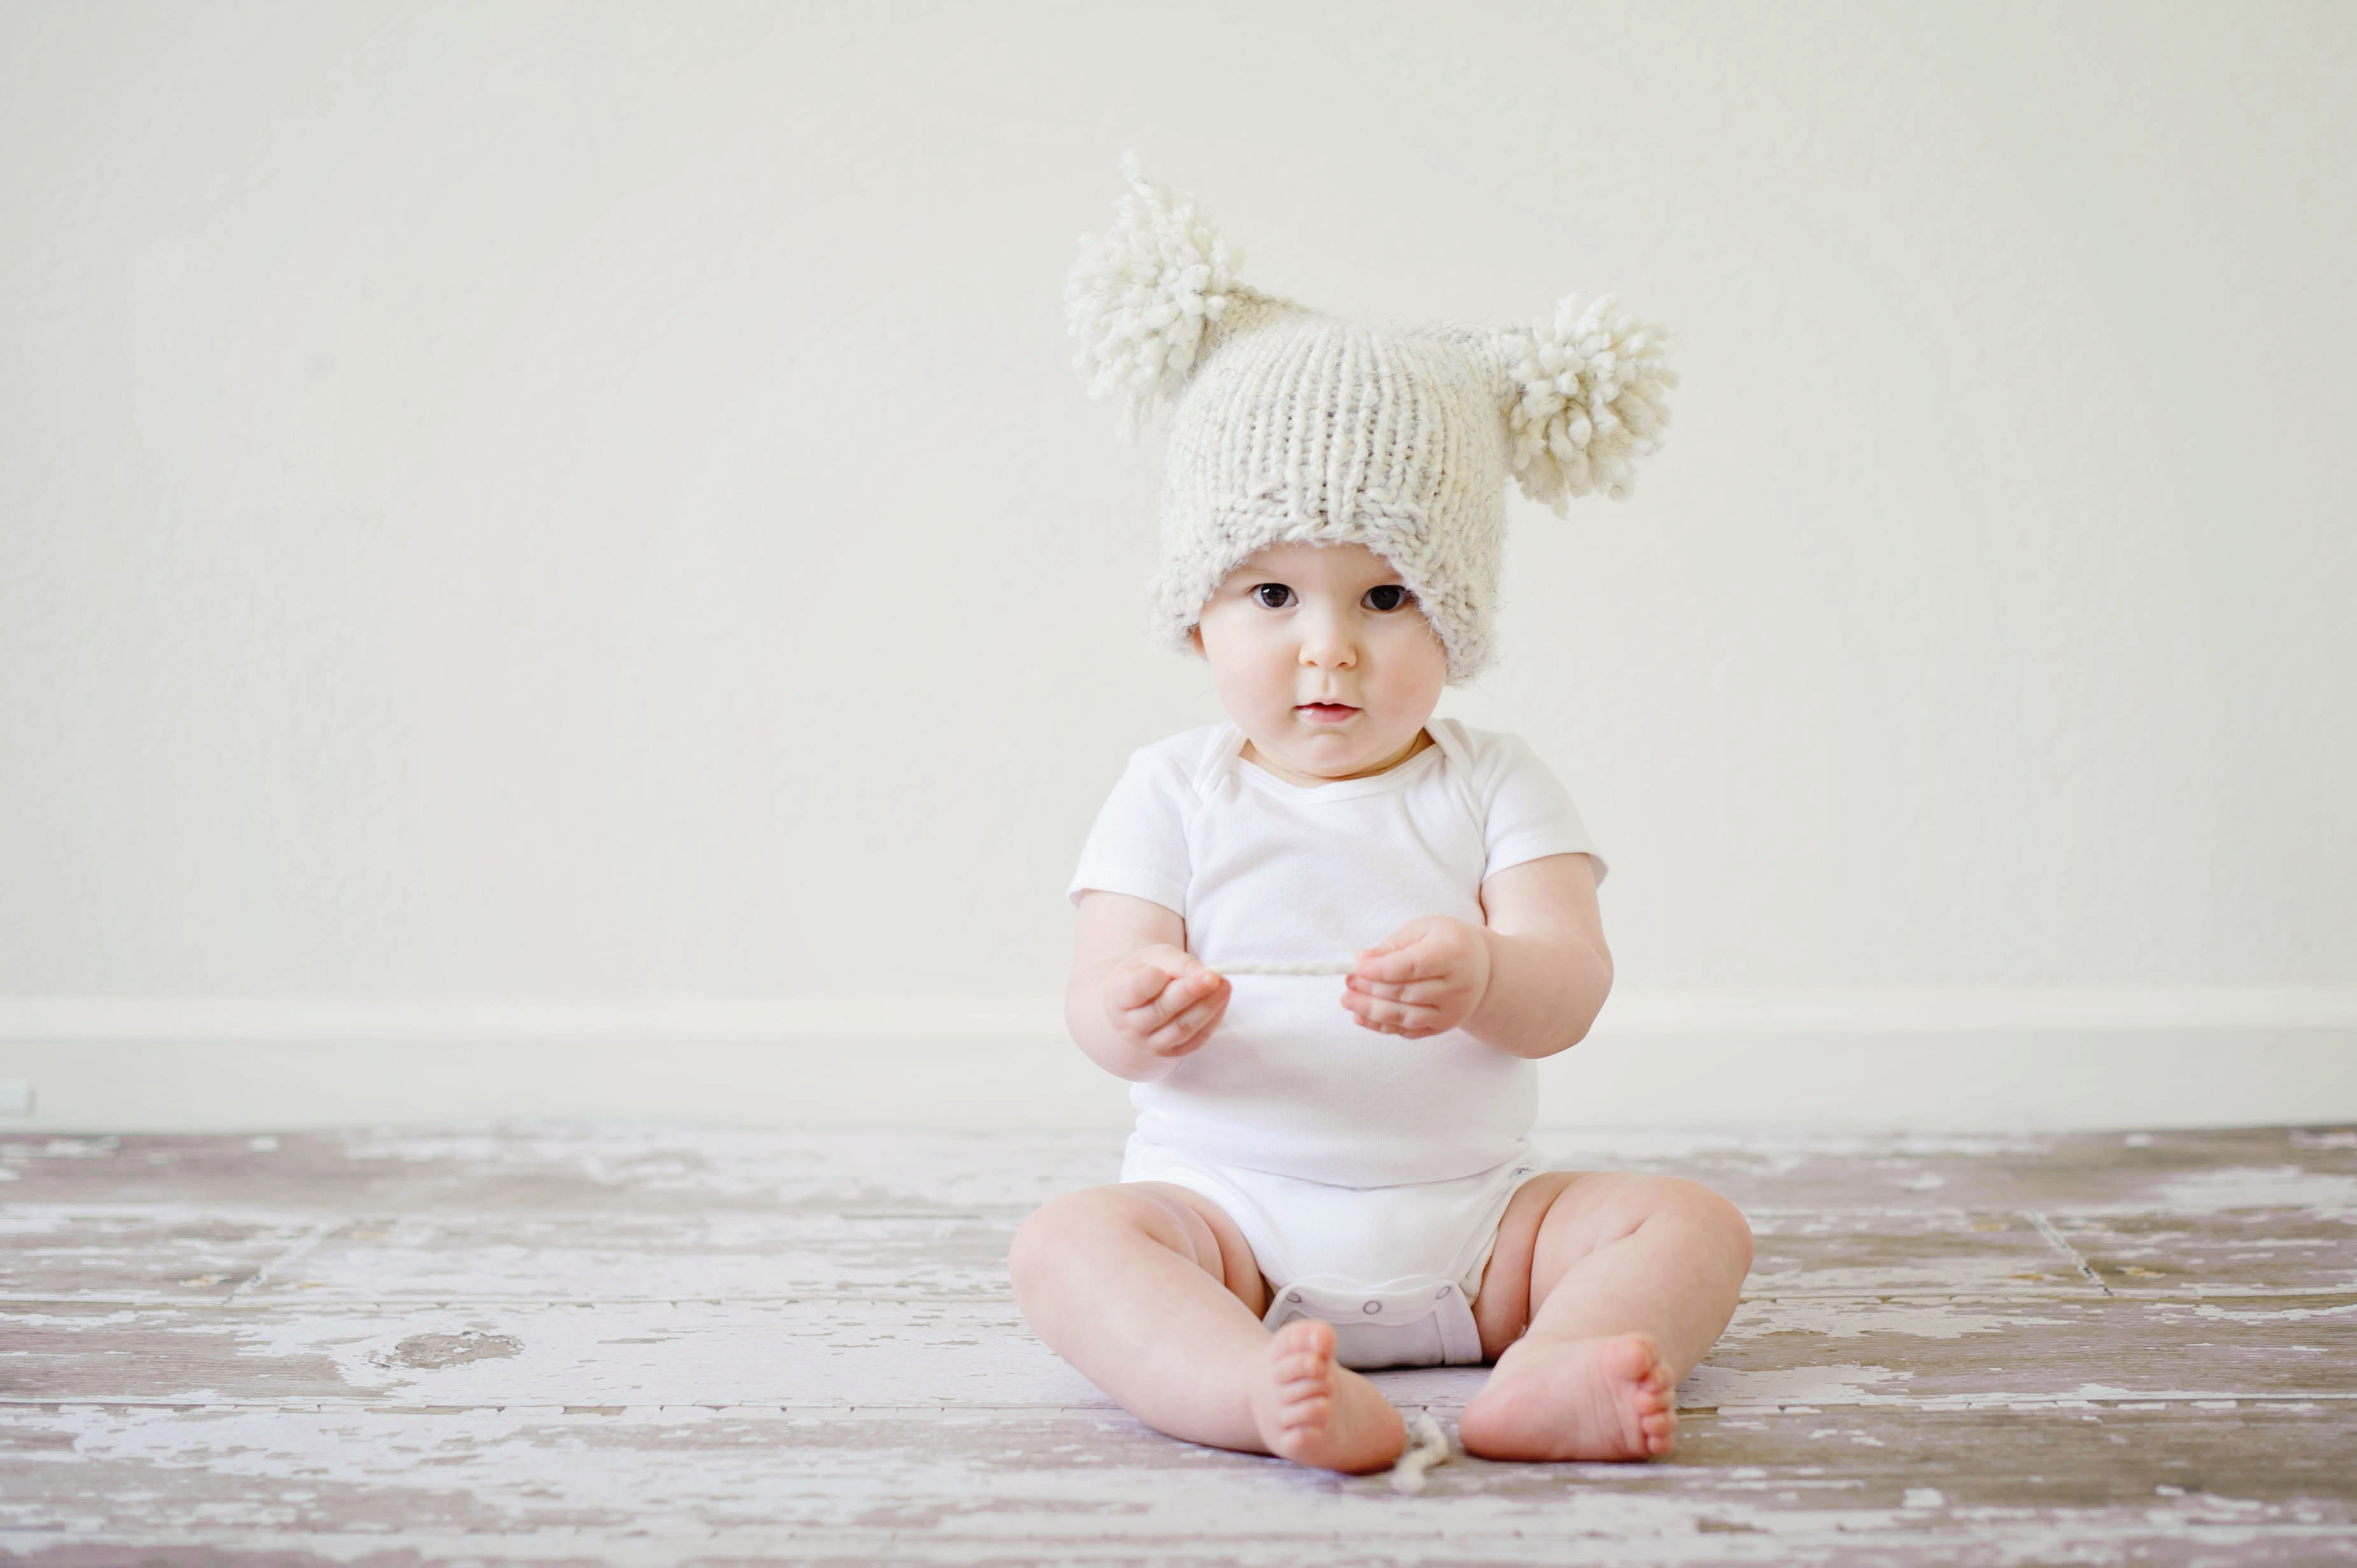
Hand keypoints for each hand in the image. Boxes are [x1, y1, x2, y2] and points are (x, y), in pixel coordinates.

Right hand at [1102, 944, 1230, 1062]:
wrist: (1140, 1003)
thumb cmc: (1146, 973)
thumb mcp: (1155, 958)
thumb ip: (1178, 963)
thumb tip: (1207, 975)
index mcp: (1117, 996)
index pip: (1134, 991)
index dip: (1150, 981)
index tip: (1164, 971)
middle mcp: (1130, 1025)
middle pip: (1161, 1011)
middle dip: (1189, 993)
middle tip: (1213, 977)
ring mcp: (1150, 1043)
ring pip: (1181, 1029)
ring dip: (1207, 1008)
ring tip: (1225, 986)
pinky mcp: (1172, 1052)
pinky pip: (1195, 1040)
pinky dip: (1212, 1021)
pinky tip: (1222, 1000)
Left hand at [1343, 916, 1491, 1037]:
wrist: (1482, 968)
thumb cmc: (1446, 942)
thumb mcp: (1423, 930)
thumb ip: (1392, 945)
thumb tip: (1361, 960)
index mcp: (1453, 954)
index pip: (1414, 966)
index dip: (1383, 969)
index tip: (1358, 968)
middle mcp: (1457, 987)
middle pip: (1407, 993)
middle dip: (1372, 989)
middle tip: (1348, 982)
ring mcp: (1452, 1011)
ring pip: (1406, 1016)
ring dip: (1372, 1010)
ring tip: (1348, 1000)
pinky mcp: (1443, 1026)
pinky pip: (1409, 1031)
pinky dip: (1383, 1026)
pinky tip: (1360, 1016)